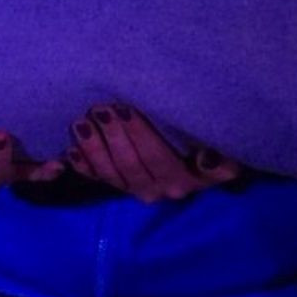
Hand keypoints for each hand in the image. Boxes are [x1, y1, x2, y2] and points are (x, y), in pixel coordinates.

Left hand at [65, 105, 238, 203]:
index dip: (139, 134)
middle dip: (113, 135)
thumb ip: (219, 160)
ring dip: (94, 149)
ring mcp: (138, 190)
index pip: (157, 158)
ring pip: (111, 174)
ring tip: (81, 122)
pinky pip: (98, 180)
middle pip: (131, 164)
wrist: (203, 162)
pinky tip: (71, 150)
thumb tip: (206, 158)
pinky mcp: (120, 188)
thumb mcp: (225, 153)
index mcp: (184, 178)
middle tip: (100, 106)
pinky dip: (84, 166)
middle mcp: (159, 189)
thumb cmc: (212, 144)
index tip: (124, 106)